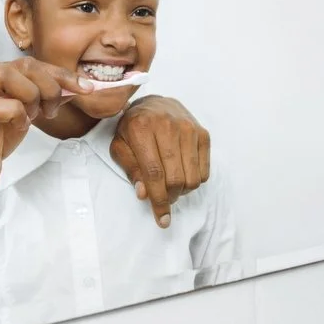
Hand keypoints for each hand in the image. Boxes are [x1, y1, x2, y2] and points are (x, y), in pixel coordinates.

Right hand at [0, 58, 93, 203]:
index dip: (62, 74)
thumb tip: (75, 86)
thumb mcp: (23, 111)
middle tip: (51, 112)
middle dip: (50, 87)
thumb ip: (43, 95)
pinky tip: (15, 128)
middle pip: (26, 64)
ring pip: (13, 75)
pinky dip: (20, 116)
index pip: (31, 62)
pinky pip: (8, 105)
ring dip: (34, 97)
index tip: (85, 87)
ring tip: (31, 118)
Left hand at [110, 95, 210, 227]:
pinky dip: (194, 180)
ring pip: (192, 177)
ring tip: (171, 185)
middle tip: (163, 199)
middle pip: (175, 178)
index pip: (153, 173)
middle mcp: (167, 125)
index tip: (161, 220)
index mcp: (141, 127)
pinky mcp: (203, 133)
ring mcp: (189, 128)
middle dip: (169, 197)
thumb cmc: (133, 129)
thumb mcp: (119, 145)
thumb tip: (143, 194)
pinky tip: (182, 173)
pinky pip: (204, 171)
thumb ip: (130, 169)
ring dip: (182, 191)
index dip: (158, 200)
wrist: (155, 104)